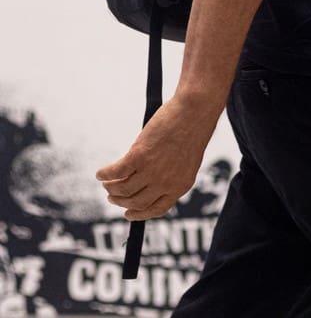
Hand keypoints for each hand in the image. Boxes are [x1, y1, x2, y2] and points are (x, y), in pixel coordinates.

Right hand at [95, 93, 219, 220]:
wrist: (196, 109)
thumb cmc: (193, 128)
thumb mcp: (187, 159)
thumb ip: (172, 173)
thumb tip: (150, 181)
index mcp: (181, 185)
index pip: (156, 209)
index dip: (139, 214)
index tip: (128, 213)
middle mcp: (165, 183)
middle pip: (135, 203)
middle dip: (121, 202)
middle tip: (112, 196)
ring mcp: (151, 171)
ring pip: (122, 190)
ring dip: (111, 188)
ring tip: (106, 183)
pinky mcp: (139, 156)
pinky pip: (115, 173)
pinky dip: (104, 175)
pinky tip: (100, 173)